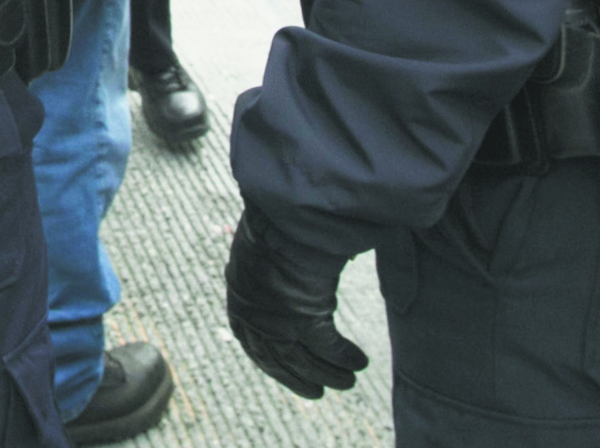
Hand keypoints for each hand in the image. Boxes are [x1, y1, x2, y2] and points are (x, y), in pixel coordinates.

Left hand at [225, 208, 368, 398]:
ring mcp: (277, 319)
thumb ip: (269, 270)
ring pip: (305, 361)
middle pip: (278, 360)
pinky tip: (360, 362)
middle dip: (299, 378)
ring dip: (329, 373)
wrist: (283, 206)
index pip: (253, 345)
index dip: (273, 364)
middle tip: (319, 391)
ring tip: (349, 380)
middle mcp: (254, 316)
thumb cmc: (274, 218)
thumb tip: (279, 271)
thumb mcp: (262, 248)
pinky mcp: (304, 318)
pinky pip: (329, 349)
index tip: (290, 373)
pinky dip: (345, 358)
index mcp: (239, 299)